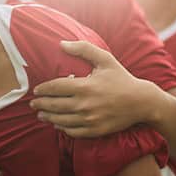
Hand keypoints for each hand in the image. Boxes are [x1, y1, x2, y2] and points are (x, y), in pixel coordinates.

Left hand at [30, 41, 162, 137]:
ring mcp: (89, 119)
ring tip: (41, 114)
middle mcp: (85, 104)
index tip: (36, 90)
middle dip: (40, 104)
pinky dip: (62, 128)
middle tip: (33, 103)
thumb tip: (61, 43)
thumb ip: (83, 49)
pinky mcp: (95, 130)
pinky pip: (72, 131)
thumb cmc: (122, 79)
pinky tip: (57, 124)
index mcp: (85, 86)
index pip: (55, 87)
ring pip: (60, 120)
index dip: (43, 89)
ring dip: (48, 117)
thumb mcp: (105, 59)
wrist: (142, 102)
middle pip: (54, 105)